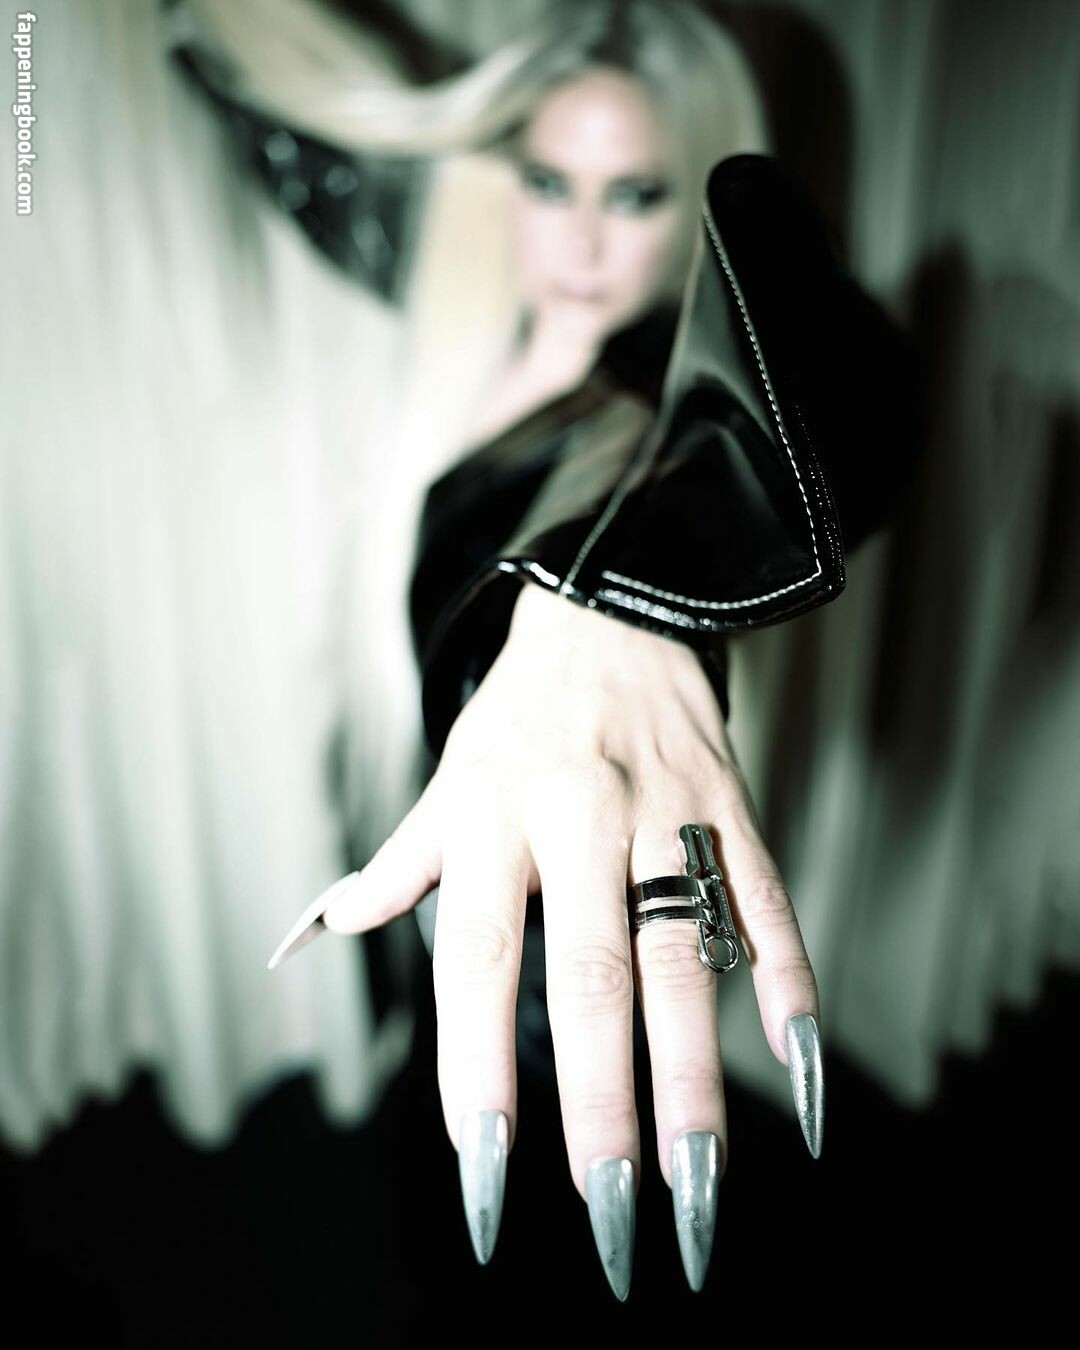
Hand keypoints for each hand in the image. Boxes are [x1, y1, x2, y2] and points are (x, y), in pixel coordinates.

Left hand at [272, 581, 823, 1298]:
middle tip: (608, 1209)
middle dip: (600, 1103)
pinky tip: (800, 1072)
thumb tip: (326, 928)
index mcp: (494, 818)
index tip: (484, 1169)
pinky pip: (768, 906)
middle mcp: (579, 821)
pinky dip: (790, 987)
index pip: (477, 962)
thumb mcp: (450, 777)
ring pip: (685, 957)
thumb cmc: (523, 714)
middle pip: (591, 977)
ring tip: (696, 1178)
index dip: (477, 1068)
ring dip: (694, 1076)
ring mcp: (666, 816)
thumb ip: (399, 863)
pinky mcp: (733, 811)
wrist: (614, 613)